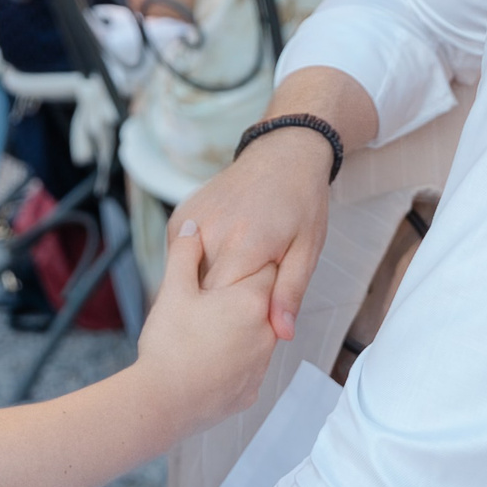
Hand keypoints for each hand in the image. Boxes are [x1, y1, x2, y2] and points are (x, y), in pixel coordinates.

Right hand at [137, 221, 278, 432]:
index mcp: (250, 300)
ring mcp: (260, 365)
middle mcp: (265, 332)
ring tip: (205, 330)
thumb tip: (192, 230)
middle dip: (242, 297)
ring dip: (239, 328)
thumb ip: (184, 255)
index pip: (266, 268)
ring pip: (256, 336)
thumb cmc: (169, 344)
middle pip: (263, 303)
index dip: (247, 262)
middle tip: (210, 298)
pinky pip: (247, 365)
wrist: (163, 404)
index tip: (231, 263)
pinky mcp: (250, 390)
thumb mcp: (173, 291)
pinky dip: (232, 358)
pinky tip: (207, 357)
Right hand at [172, 127, 331, 342]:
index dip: (236, 319)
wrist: (281, 154)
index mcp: (243, 246)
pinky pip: (180, 256)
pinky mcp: (179, 216)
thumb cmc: (300, 203)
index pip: (222, 307)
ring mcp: (189, 222)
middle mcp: (209, 233)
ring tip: (234, 272)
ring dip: (207, 284)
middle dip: (221, 304)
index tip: (250, 318)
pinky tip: (221, 254)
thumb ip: (289, 293)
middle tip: (245, 296)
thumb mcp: (307, 250)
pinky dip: (198, 263)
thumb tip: (281, 333)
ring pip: (187, 276)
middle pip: (202, 293)